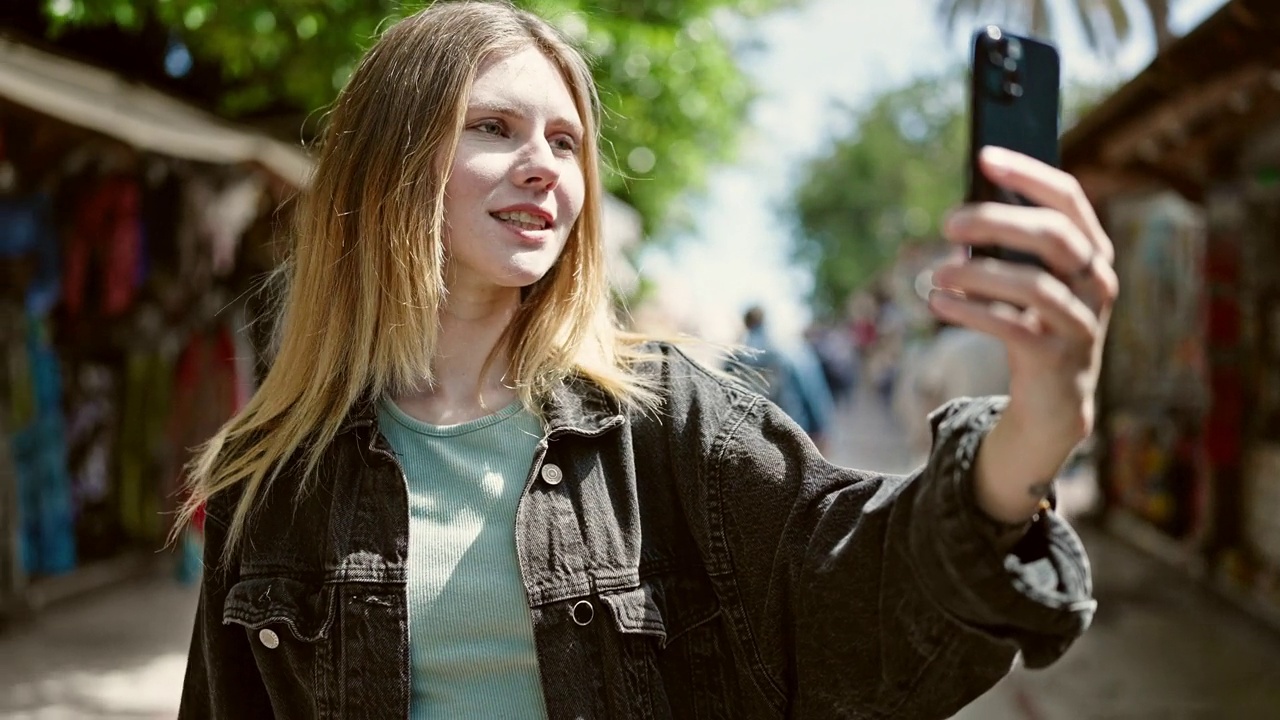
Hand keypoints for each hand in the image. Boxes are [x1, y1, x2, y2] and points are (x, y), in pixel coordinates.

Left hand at [930, 146, 1118, 521]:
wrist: (1054, 400)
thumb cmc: (1035, 324)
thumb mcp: (1029, 280)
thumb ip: (1011, 248)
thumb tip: (962, 216)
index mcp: (1092, 251)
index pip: (1068, 198)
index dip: (1028, 173)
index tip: (985, 156)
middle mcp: (1096, 281)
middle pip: (1052, 235)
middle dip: (996, 221)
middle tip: (946, 223)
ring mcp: (1082, 320)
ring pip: (1033, 285)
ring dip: (977, 273)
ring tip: (937, 274)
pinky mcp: (1058, 358)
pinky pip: (1014, 327)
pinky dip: (972, 312)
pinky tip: (939, 303)